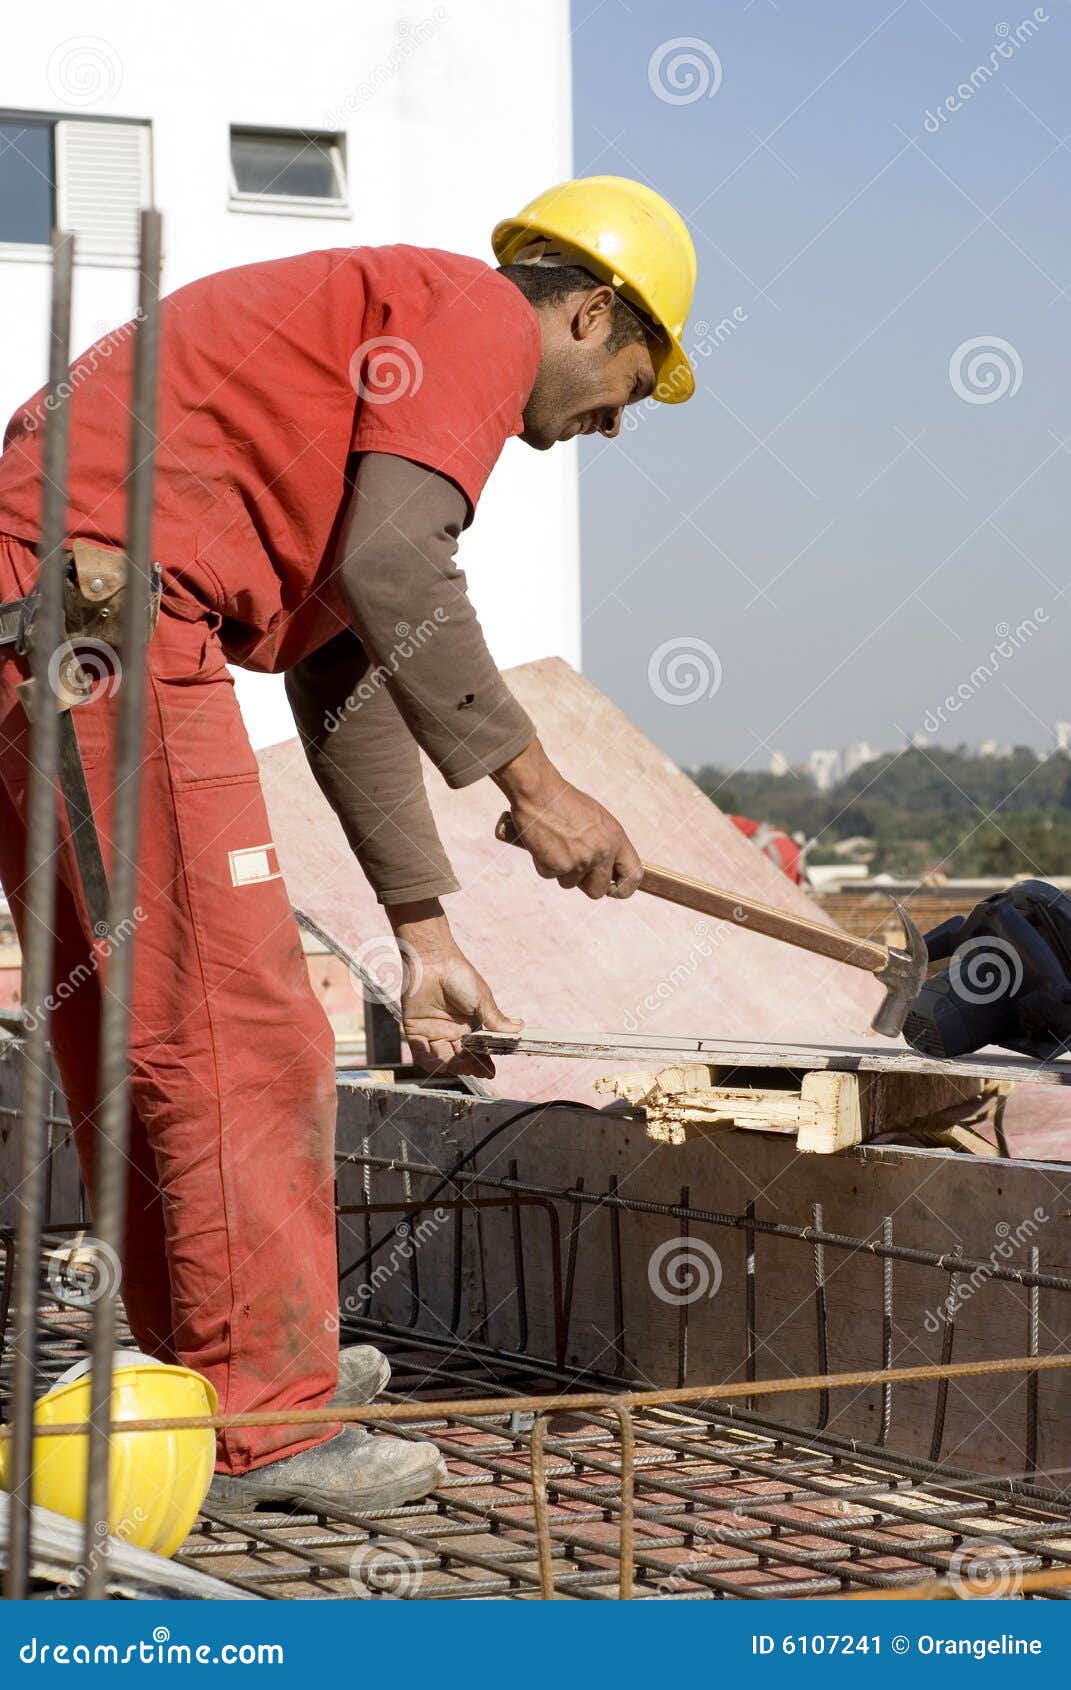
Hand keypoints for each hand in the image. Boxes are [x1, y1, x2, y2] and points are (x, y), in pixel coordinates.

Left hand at [387, 901, 521, 1077]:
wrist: (434, 962)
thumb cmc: (460, 977)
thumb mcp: (482, 1000)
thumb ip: (496, 1019)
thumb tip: (520, 1029)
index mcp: (469, 1027)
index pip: (477, 1052)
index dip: (483, 1064)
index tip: (490, 1072)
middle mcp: (451, 1033)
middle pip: (460, 1059)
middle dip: (468, 1065)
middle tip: (475, 1066)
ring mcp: (433, 1032)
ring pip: (441, 1059)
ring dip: (450, 1065)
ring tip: (459, 1062)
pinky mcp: (415, 1030)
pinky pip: (420, 1053)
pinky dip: (428, 1060)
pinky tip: (438, 1061)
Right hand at [492, 738, 642, 898]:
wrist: (539, 791)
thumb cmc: (565, 802)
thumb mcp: (597, 820)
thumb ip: (605, 844)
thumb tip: (606, 870)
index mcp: (616, 839)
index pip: (633, 875)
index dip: (624, 888)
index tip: (612, 889)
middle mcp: (602, 853)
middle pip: (598, 890)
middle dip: (584, 884)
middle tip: (573, 868)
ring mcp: (580, 861)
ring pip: (569, 884)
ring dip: (560, 870)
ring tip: (555, 845)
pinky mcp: (557, 866)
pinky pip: (549, 875)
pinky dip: (542, 863)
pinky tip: (542, 843)